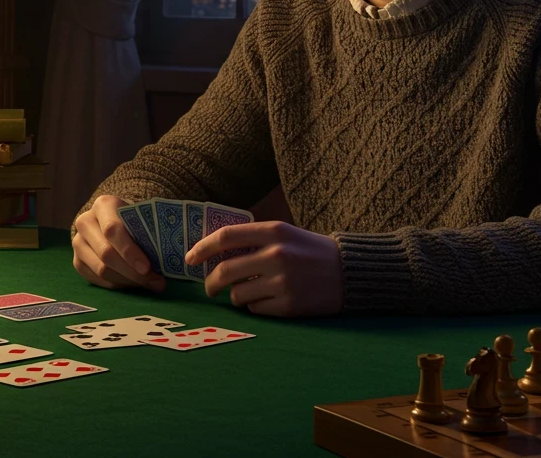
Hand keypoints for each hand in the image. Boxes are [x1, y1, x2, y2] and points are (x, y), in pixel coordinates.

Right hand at [71, 195, 164, 292]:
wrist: (109, 219)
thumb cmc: (132, 218)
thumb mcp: (140, 216)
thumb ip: (148, 232)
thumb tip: (168, 259)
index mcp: (103, 205)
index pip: (113, 230)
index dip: (130, 251)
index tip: (147, 267)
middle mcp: (85, 222)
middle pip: (106, 254)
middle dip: (133, 272)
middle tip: (156, 282)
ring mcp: (78, 243)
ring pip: (101, 270)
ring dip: (128, 282)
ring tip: (149, 285)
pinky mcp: (77, 261)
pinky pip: (97, 280)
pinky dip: (118, 285)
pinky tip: (134, 284)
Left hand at [184, 220, 342, 316]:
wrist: (350, 272)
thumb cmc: (311, 251)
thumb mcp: (285, 234)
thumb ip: (253, 239)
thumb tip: (214, 253)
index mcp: (274, 231)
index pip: (226, 237)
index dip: (202, 248)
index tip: (189, 258)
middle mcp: (276, 255)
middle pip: (224, 271)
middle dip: (211, 283)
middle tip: (210, 288)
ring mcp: (282, 282)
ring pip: (237, 294)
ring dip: (237, 296)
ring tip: (252, 291)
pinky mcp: (289, 305)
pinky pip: (255, 309)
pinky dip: (256, 307)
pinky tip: (270, 300)